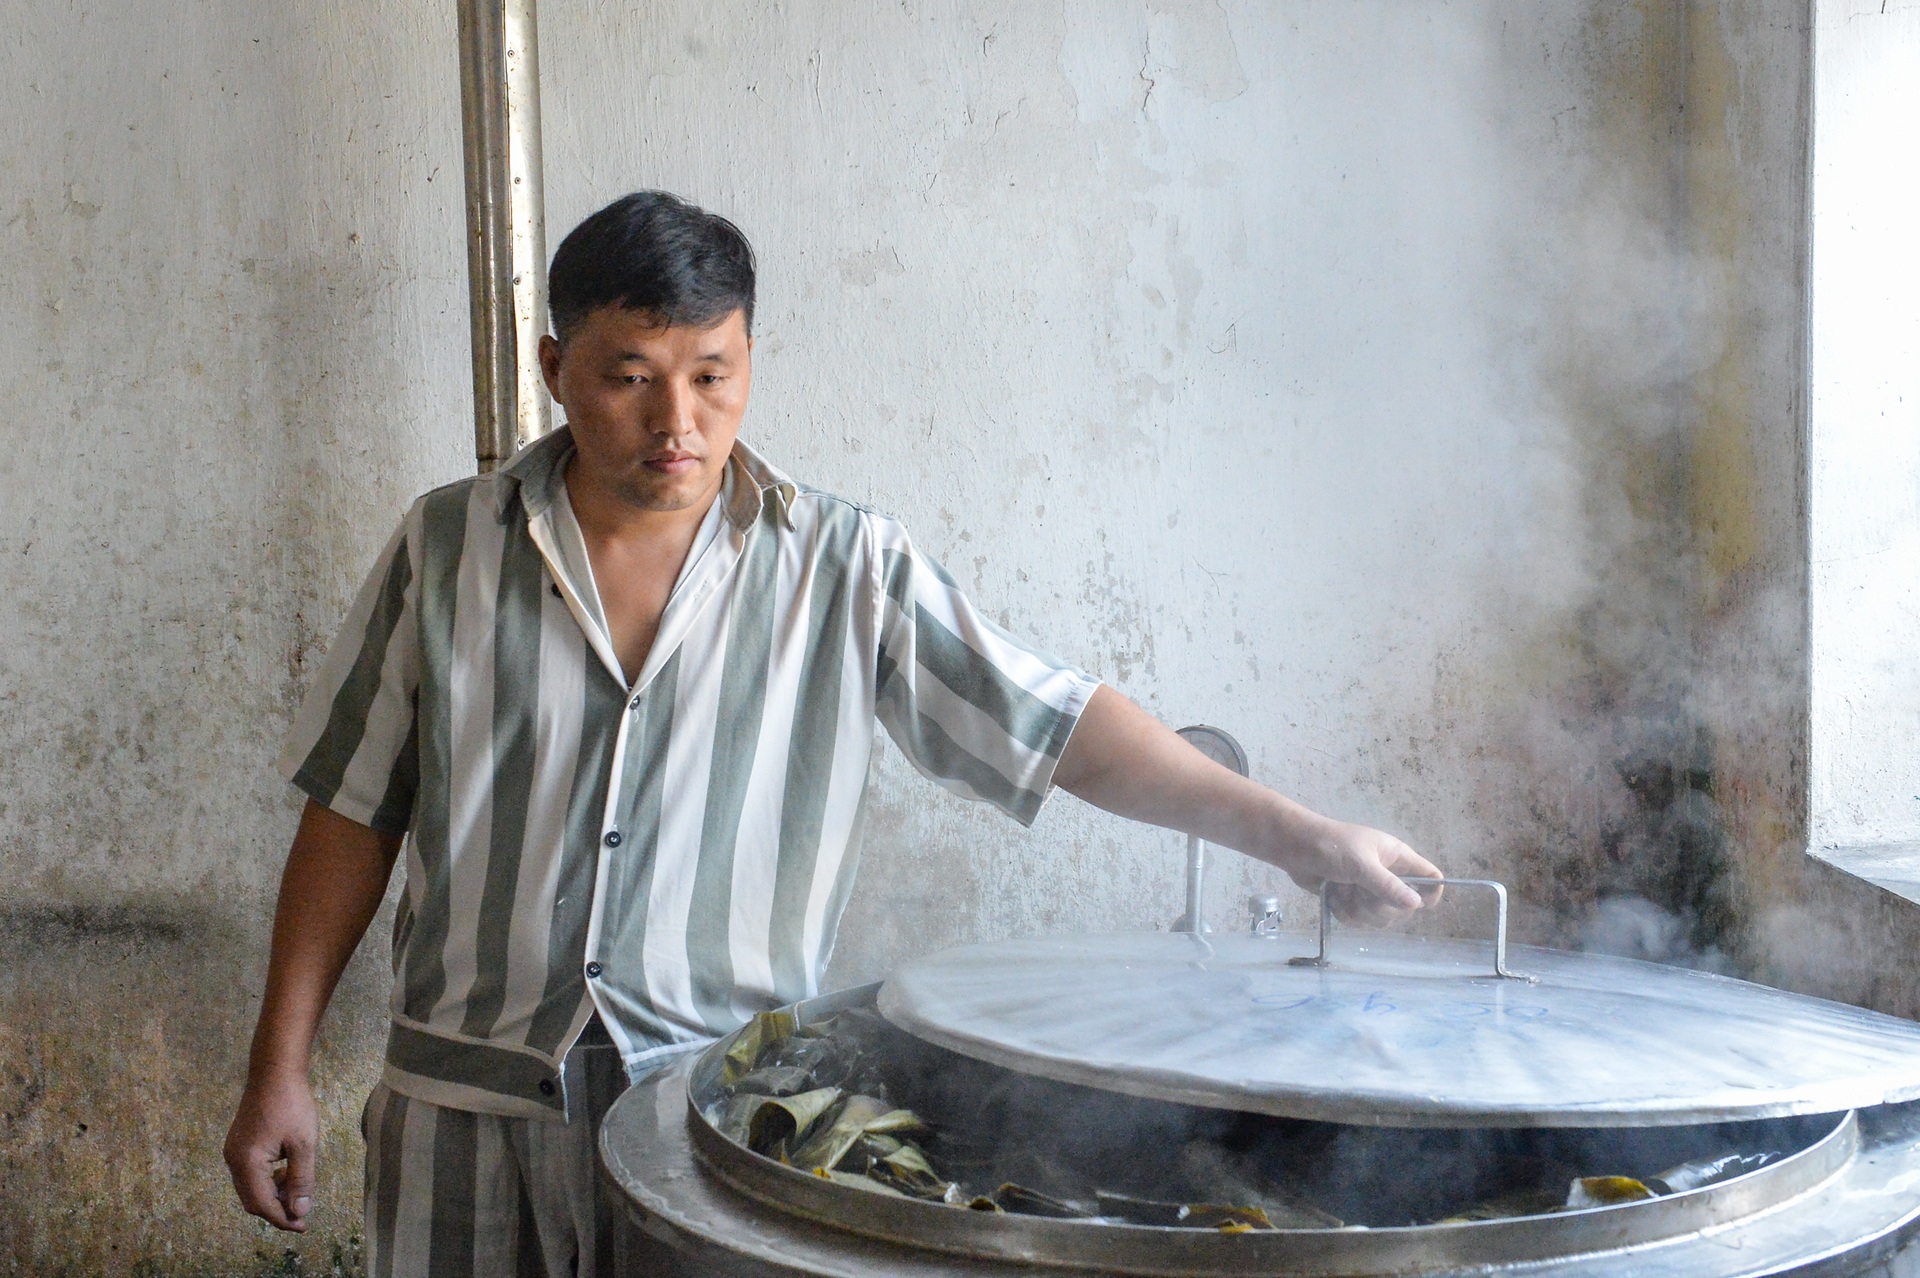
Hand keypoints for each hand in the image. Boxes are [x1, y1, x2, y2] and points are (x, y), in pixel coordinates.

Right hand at [224, 1073, 319, 1231]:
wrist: (274, 1071)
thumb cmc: (291, 1104)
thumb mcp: (304, 1143)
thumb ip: (301, 1180)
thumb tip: (299, 1211)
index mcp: (246, 1162)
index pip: (262, 1204)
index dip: (282, 1218)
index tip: (302, 1226)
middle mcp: (233, 1160)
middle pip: (252, 1200)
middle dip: (277, 1210)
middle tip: (302, 1215)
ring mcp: (233, 1152)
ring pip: (251, 1188)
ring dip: (273, 1195)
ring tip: (298, 1192)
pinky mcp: (238, 1144)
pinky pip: (250, 1174)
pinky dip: (268, 1181)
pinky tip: (287, 1172)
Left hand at [1277, 815, 1442, 925]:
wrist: (1293, 847)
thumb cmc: (1329, 845)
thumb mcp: (1360, 863)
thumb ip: (1387, 885)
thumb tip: (1416, 905)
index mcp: (1398, 858)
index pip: (1431, 877)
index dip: (1429, 894)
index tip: (1412, 904)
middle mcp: (1388, 875)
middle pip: (1404, 907)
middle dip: (1379, 906)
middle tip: (1360, 892)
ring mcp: (1369, 889)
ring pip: (1380, 918)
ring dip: (1358, 910)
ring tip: (1341, 891)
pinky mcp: (1351, 901)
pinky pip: (1360, 921)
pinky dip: (1344, 913)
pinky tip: (1332, 897)